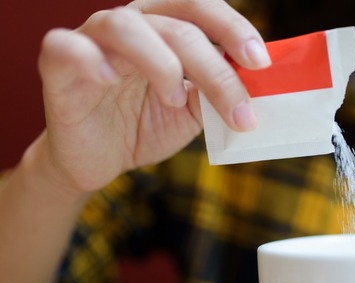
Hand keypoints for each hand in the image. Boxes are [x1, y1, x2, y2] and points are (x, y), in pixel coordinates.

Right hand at [35, 0, 269, 194]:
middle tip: (239, 108)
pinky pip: (65, 46)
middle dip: (214, 68)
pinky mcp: (57, 65)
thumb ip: (217, 94)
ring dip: (162, 64)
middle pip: (176, 24)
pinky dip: (88, 59)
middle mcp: (131, 24)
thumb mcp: (194, 112)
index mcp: (166, 26)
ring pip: (126, 26)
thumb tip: (256, 89)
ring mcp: (92, 40)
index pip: (201, 9)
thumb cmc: (146, 123)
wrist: (100, 159)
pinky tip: (107, 79)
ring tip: (174, 99)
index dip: (233, 28)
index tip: (260, 62)